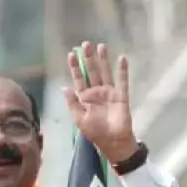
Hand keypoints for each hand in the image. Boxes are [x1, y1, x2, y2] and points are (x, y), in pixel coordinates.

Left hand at [64, 42, 139, 163]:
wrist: (113, 142)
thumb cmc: (95, 132)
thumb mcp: (78, 119)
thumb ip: (72, 103)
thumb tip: (64, 87)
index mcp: (85, 98)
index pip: (79, 79)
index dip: (75, 67)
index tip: (70, 54)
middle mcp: (96, 92)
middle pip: (92, 72)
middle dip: (88, 58)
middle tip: (85, 44)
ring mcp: (109, 93)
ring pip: (106, 72)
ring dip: (103, 60)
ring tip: (101, 46)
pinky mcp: (121, 96)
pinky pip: (122, 81)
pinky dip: (122, 70)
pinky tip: (122, 59)